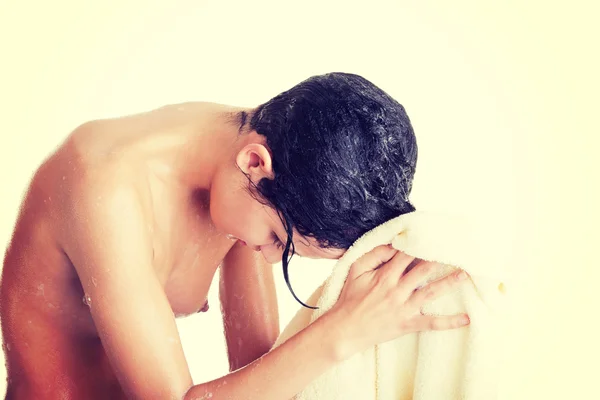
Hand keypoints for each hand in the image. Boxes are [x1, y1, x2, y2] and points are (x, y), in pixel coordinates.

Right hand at [329, 245, 469, 356]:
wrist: (345, 329)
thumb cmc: (350, 298)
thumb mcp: (356, 270)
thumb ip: (374, 256)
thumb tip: (392, 245)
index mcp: (385, 276)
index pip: (406, 255)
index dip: (420, 245)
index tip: (433, 236)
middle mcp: (397, 290)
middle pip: (423, 270)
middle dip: (439, 259)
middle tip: (455, 250)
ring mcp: (404, 308)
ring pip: (431, 293)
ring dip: (449, 283)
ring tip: (464, 274)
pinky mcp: (408, 324)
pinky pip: (431, 323)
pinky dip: (449, 322)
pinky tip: (465, 318)